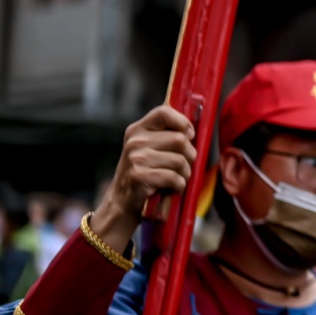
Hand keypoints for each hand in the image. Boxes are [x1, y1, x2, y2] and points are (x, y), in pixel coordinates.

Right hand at [90, 105, 197, 254]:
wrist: (122, 202)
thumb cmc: (146, 173)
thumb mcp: (150, 149)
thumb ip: (167, 135)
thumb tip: (194, 130)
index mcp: (138, 129)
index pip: (164, 112)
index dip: (183, 122)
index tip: (189, 136)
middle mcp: (135, 141)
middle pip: (180, 140)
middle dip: (190, 156)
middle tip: (183, 166)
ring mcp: (135, 158)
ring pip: (180, 160)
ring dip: (186, 174)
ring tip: (177, 179)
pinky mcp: (139, 176)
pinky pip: (174, 178)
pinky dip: (179, 186)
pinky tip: (172, 188)